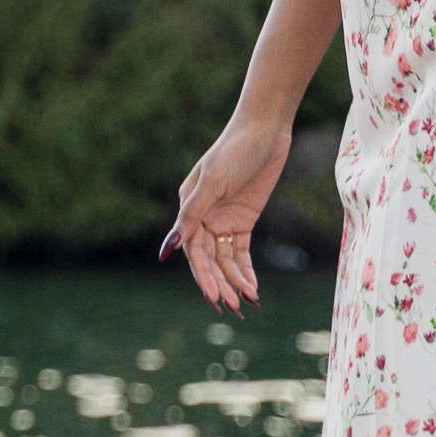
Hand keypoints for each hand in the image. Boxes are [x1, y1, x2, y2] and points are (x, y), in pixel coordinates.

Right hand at [162, 108, 294, 313]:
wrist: (266, 129)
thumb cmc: (235, 149)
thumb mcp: (214, 181)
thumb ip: (192, 215)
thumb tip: (170, 248)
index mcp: (189, 206)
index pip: (193, 250)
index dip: (203, 275)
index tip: (214, 297)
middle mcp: (204, 216)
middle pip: (209, 259)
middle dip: (221, 284)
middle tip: (233, 307)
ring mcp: (224, 219)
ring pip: (226, 260)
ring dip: (235, 281)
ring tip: (247, 303)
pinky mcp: (243, 220)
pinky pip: (241, 252)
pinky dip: (246, 271)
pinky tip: (253, 289)